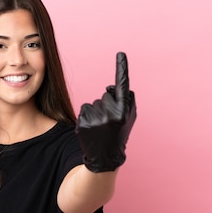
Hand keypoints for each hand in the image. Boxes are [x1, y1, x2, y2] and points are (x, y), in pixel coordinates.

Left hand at [75, 52, 136, 171]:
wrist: (105, 158)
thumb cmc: (118, 134)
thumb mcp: (128, 118)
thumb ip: (126, 100)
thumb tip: (113, 86)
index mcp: (124, 110)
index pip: (122, 85)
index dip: (122, 68)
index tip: (120, 53)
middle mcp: (111, 113)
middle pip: (106, 95)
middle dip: (107, 105)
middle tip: (110, 122)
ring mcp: (96, 118)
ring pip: (93, 103)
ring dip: (96, 112)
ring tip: (101, 128)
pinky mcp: (83, 122)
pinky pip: (84, 110)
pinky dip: (87, 117)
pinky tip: (92, 130)